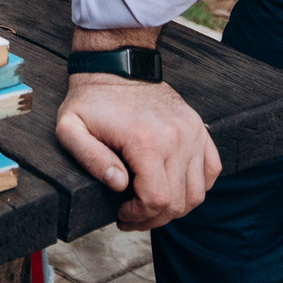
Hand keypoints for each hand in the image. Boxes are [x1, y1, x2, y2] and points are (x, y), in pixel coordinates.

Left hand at [55, 76, 219, 231]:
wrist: (116, 64)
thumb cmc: (91, 99)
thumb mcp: (71, 127)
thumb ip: (90, 158)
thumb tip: (118, 184)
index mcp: (145, 141)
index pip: (157, 200)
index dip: (139, 216)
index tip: (122, 213)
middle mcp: (176, 137)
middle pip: (179, 202)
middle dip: (154, 217)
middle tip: (133, 215)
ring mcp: (192, 132)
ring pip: (197, 192)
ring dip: (176, 206)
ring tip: (152, 204)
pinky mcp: (198, 127)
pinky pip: (212, 170)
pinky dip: (197, 186)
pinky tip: (175, 187)